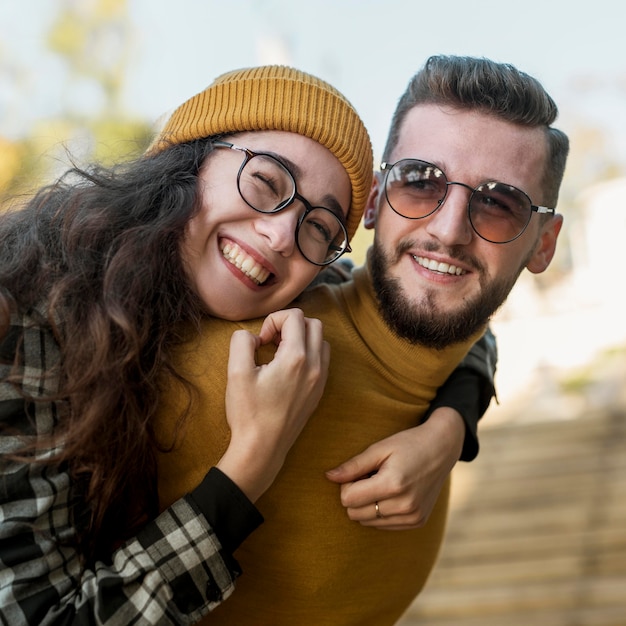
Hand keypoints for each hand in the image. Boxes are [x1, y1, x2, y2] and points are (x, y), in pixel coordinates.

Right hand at [217, 308, 328, 501]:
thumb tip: (253, 336)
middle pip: (313, 323)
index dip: (273, 321)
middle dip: (289, 325)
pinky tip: (287, 368)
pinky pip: (322, 359)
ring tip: (279, 353)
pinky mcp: (319, 391)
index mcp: (296, 358)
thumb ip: (241, 342)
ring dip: (301, 338)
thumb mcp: (236, 373)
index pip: (295, 316)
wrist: (263, 449)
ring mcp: (320, 379)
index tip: (260, 342)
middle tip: (270, 342)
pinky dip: (308, 353)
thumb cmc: (249, 413)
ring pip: (321, 340)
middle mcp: (314, 366)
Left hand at [325, 408, 465, 528]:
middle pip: (355, 514)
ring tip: (382, 484)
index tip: (359, 471)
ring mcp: (413, 517)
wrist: (442, 448)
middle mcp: (404, 506)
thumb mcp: (379, 448)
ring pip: (368, 522)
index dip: (346, 485)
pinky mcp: (417, 522)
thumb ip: (353, 465)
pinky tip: (393, 493)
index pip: (348, 500)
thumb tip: (328, 477)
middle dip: (356, 496)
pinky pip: (383, 525)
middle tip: (369, 476)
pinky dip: (381, 511)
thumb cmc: (408, 444)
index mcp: (393, 485)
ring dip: (368, 505)